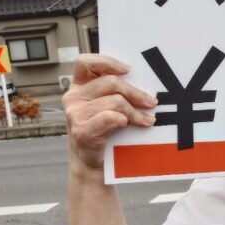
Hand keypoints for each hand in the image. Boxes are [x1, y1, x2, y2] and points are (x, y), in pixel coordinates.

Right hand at [63, 54, 158, 171]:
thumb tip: (142, 84)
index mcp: (78, 86)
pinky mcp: (81, 131)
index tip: (128, 70)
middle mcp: (73, 97)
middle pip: (110, 83)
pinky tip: (128, 125)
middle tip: (151, 102)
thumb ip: (114, 92)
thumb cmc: (103, 131)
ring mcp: (75, 114)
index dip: (107, 62)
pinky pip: (110, 117)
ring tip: (147, 120)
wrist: (92, 162)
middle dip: (135, 92)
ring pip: (115, 102)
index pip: (85, 62)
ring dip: (135, 112)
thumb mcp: (105, 106)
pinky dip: (124, 120)